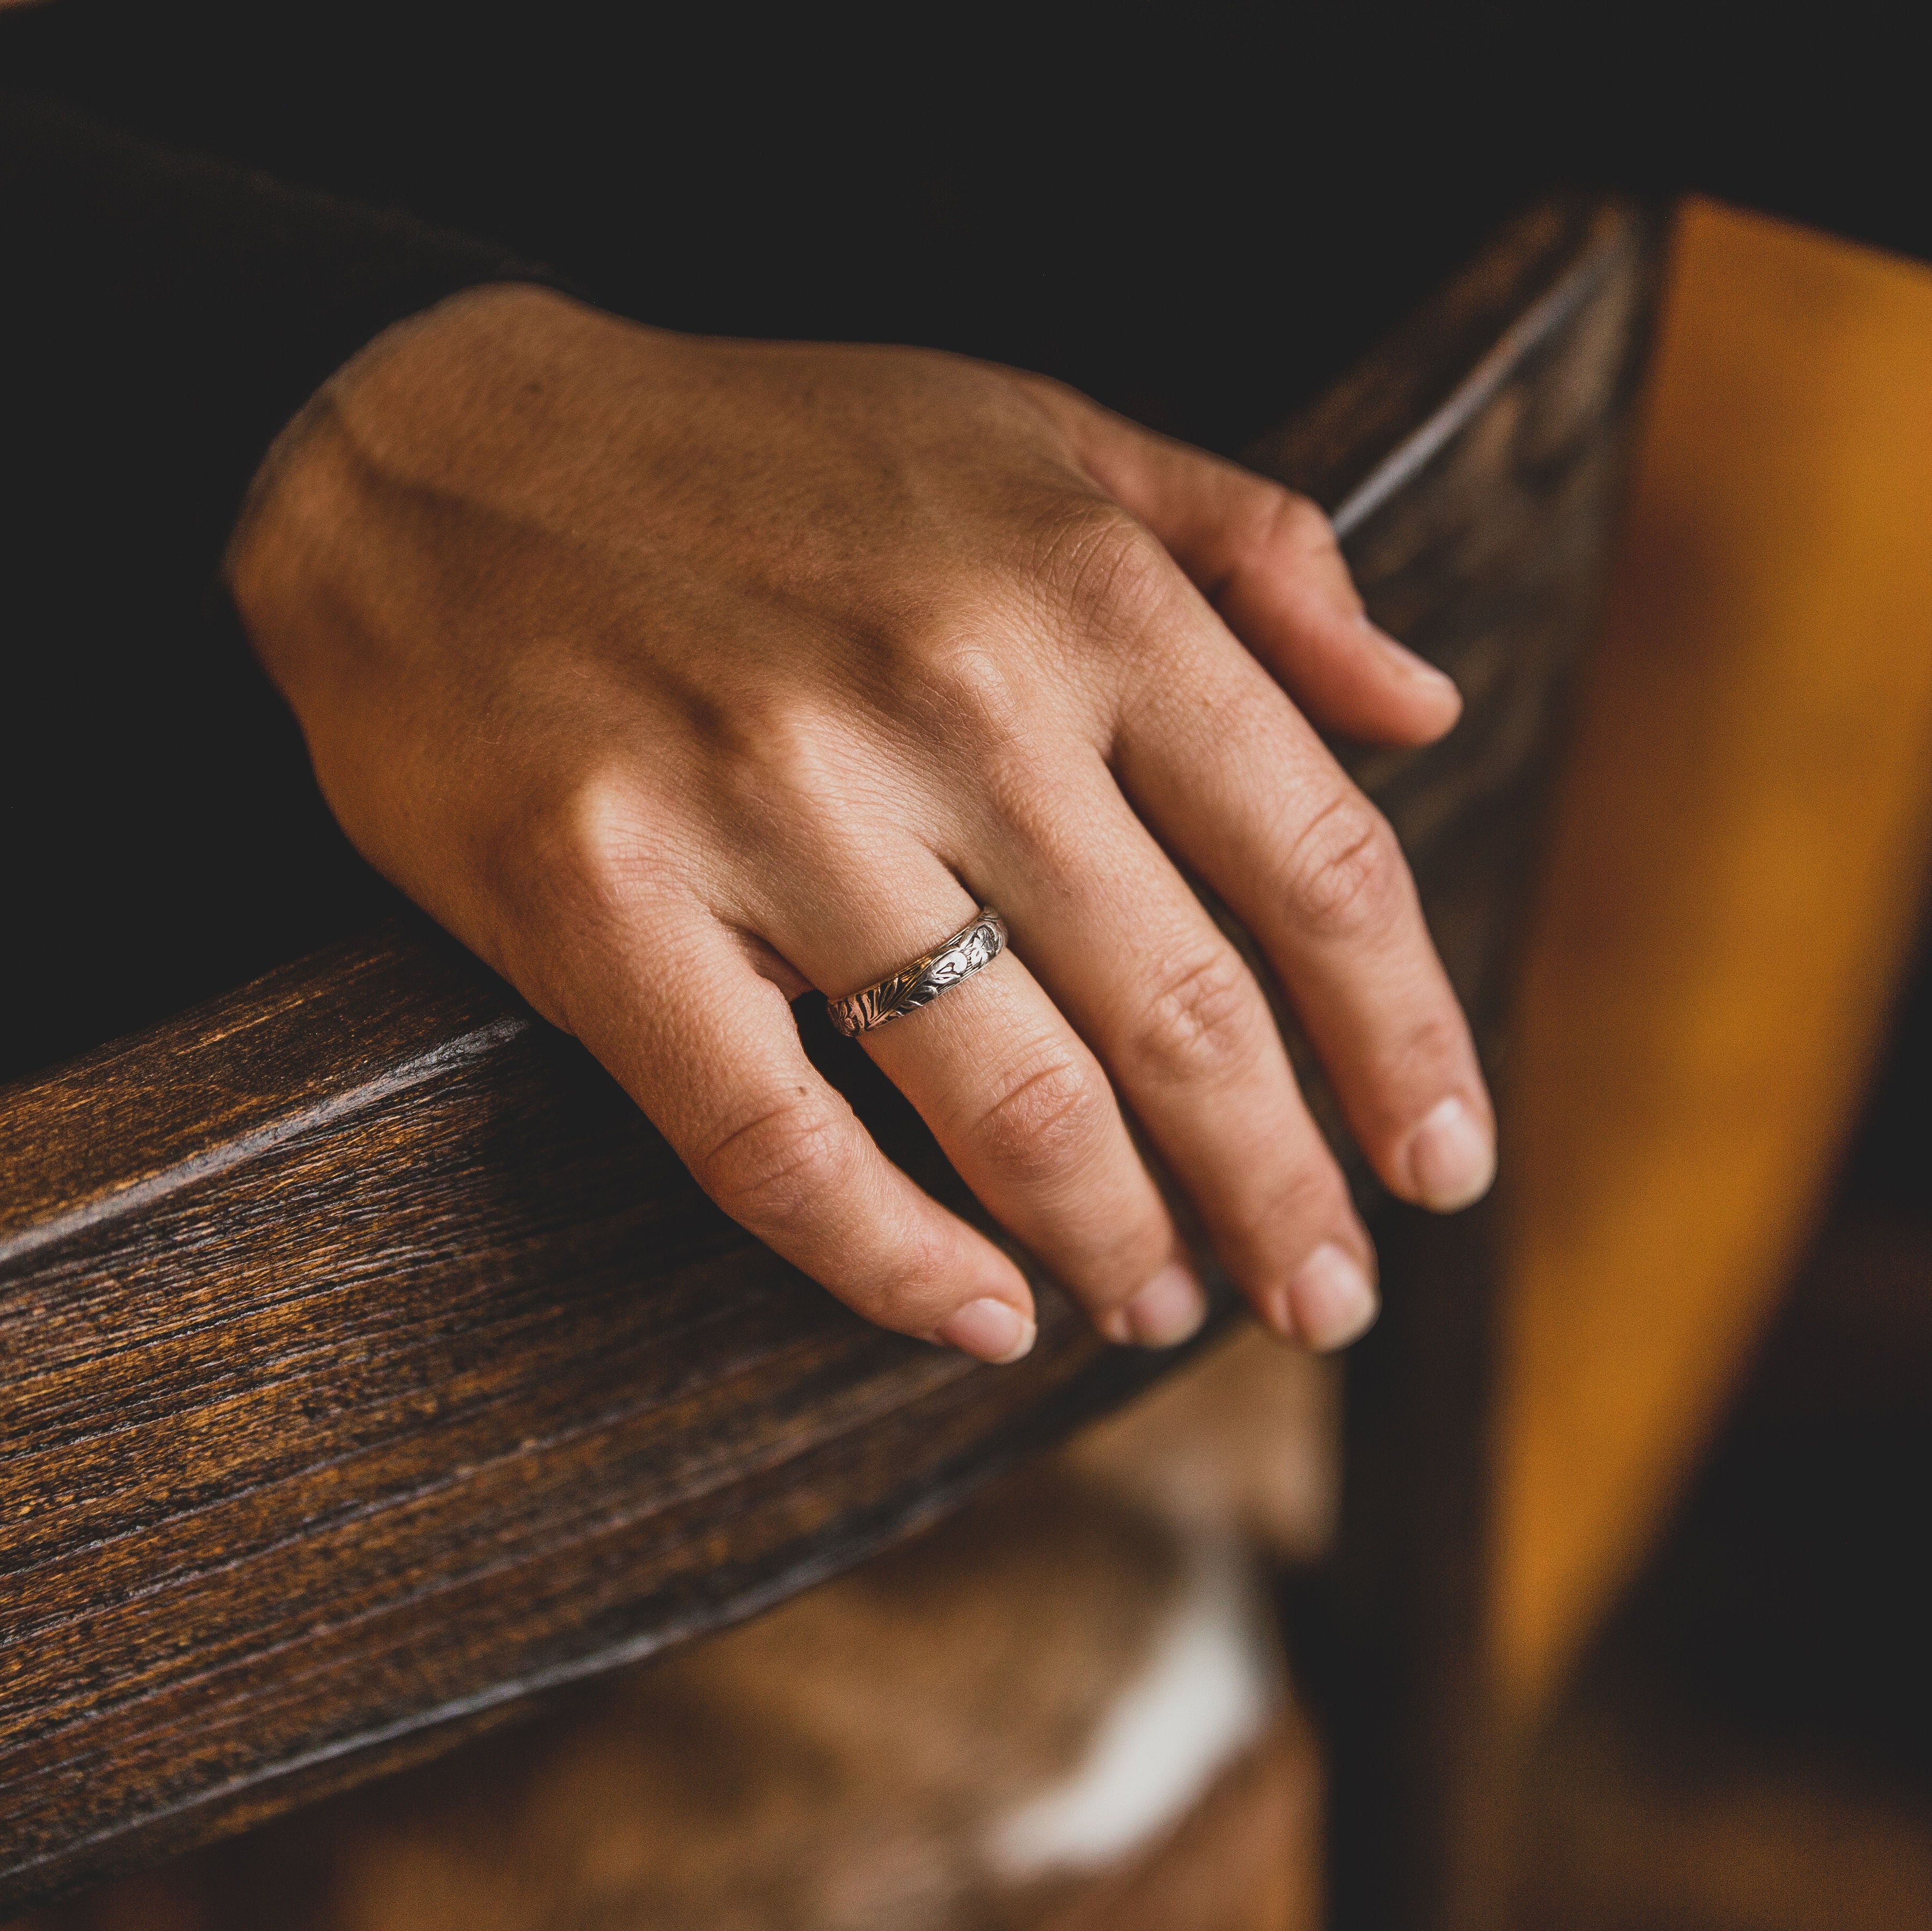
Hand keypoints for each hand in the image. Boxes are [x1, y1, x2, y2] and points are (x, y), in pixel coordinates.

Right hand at [229, 285, 1493, 1364]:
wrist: (439, 449)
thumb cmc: (766, 455)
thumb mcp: (1040, 435)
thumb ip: (1253, 556)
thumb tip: (1424, 708)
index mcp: (1076, 585)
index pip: (1317, 863)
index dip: (1404, 1040)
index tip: (1444, 1164)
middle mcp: (943, 696)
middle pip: (1184, 1015)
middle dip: (1284, 1190)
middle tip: (1328, 1299)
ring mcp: (760, 804)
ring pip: (1003, 1102)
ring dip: (1115, 1243)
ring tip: (1166, 1308)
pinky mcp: (601, 901)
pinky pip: (775, 1141)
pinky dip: (891, 1262)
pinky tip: (979, 1320)